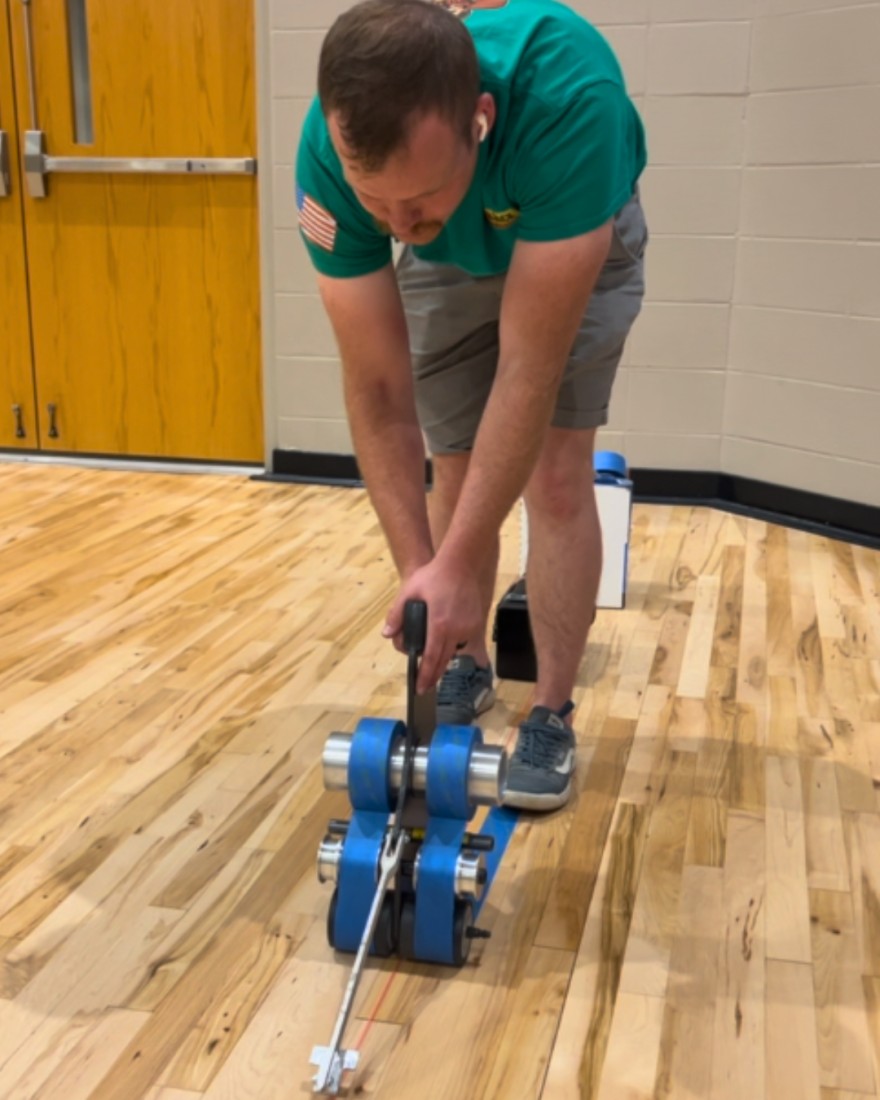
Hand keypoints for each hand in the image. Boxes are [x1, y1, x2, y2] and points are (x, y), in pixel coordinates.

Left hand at [383, 559, 482, 692]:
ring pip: (454, 651)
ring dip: (443, 661)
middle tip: (425, 687)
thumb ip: (396, 614)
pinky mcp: (475, 623)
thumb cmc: (433, 576)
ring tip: (433, 669)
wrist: (461, 564)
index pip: (431, 657)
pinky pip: (463, 641)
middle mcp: (456, 629)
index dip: (425, 675)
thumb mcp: (409, 591)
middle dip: (433, 676)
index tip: (420, 688)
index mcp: (439, 624)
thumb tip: (387, 634)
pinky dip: (453, 646)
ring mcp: (468, 627)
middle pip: (444, 661)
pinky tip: (445, 646)